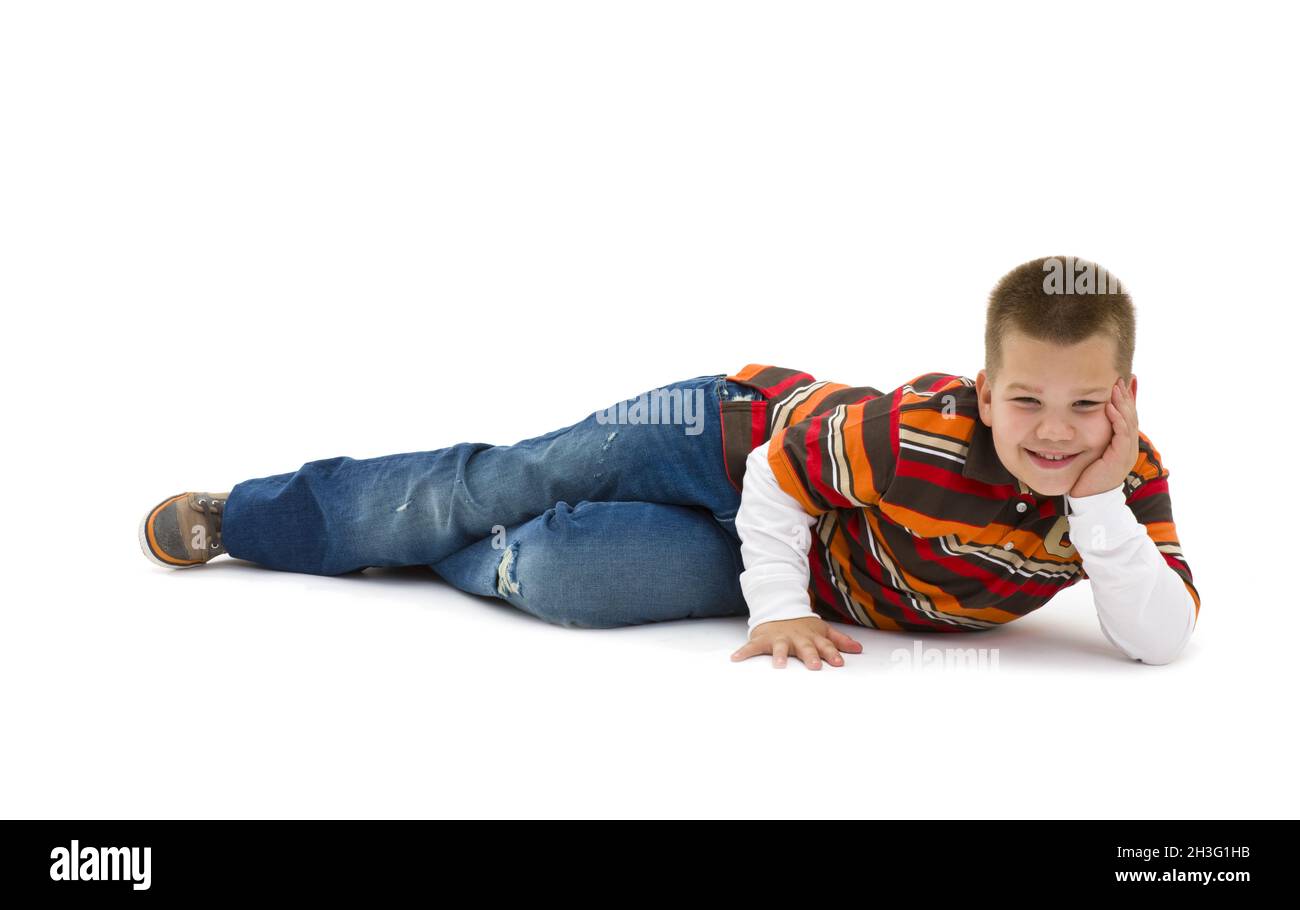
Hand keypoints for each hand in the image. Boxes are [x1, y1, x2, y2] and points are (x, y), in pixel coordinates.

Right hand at [730, 616, 862, 668]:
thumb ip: (840, 641)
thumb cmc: (803, 626)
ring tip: (779, 665)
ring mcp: (779, 638)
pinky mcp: (763, 639)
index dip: (832, 654)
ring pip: (780, 647)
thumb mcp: (822, 631)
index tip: (839, 663)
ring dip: (779, 656)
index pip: (825, 646)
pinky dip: (744, 652)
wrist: (779, 608)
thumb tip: (859, 649)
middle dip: (810, 656)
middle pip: (805, 648)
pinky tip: (736, 659)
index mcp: (812, 637)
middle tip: (814, 667)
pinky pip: (752, 647)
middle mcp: (797, 638)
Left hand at [1069, 377, 1139, 498]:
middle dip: (1125, 396)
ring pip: (1129, 422)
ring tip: (1115, 387)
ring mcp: (1127, 452)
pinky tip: (1110, 407)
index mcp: (1124, 444)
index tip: (1121, 381)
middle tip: (1120, 378)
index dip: (1126, 399)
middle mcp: (1129, 447)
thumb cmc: (1087, 475)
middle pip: (1131, 416)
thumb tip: (1087, 420)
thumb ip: (1095, 435)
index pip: (1128, 416)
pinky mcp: (1120, 458)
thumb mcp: (1093, 450)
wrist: (1089, 499)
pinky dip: (1117, 419)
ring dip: (1122, 403)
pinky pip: (1121, 434)